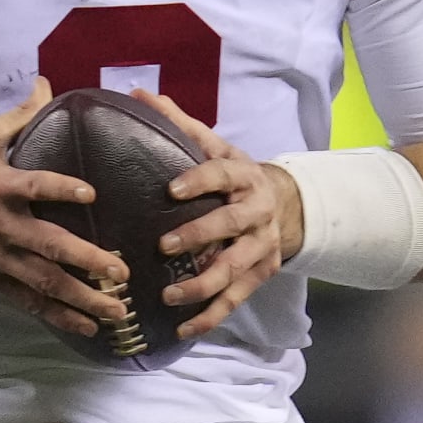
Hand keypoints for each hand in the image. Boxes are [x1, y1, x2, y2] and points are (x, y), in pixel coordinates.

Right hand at [0, 77, 131, 336]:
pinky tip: (87, 325)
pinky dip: (58, 316)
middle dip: (87, 260)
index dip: (60, 189)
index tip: (91, 193)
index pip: (32, 186)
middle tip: (122, 270)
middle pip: (47, 246)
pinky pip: (28, 301)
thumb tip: (47, 84)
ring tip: (117, 308)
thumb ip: (19, 116)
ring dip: (82, 297)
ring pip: (43, 282)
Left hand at [131, 89, 300, 340]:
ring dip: (202, 285)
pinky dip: (211, 316)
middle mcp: (256, 211)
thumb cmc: (235, 175)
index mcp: (243, 174)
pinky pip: (236, 299)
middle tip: (163, 246)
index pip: (221, 173)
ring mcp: (262, 246)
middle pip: (230, 225)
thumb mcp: (215, 147)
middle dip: (199, 237)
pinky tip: (183, 329)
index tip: (170, 190)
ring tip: (169, 296)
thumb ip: (178, 125)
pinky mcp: (262, 274)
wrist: (286, 204)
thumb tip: (137, 94)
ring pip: (235, 269)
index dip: (198, 180)